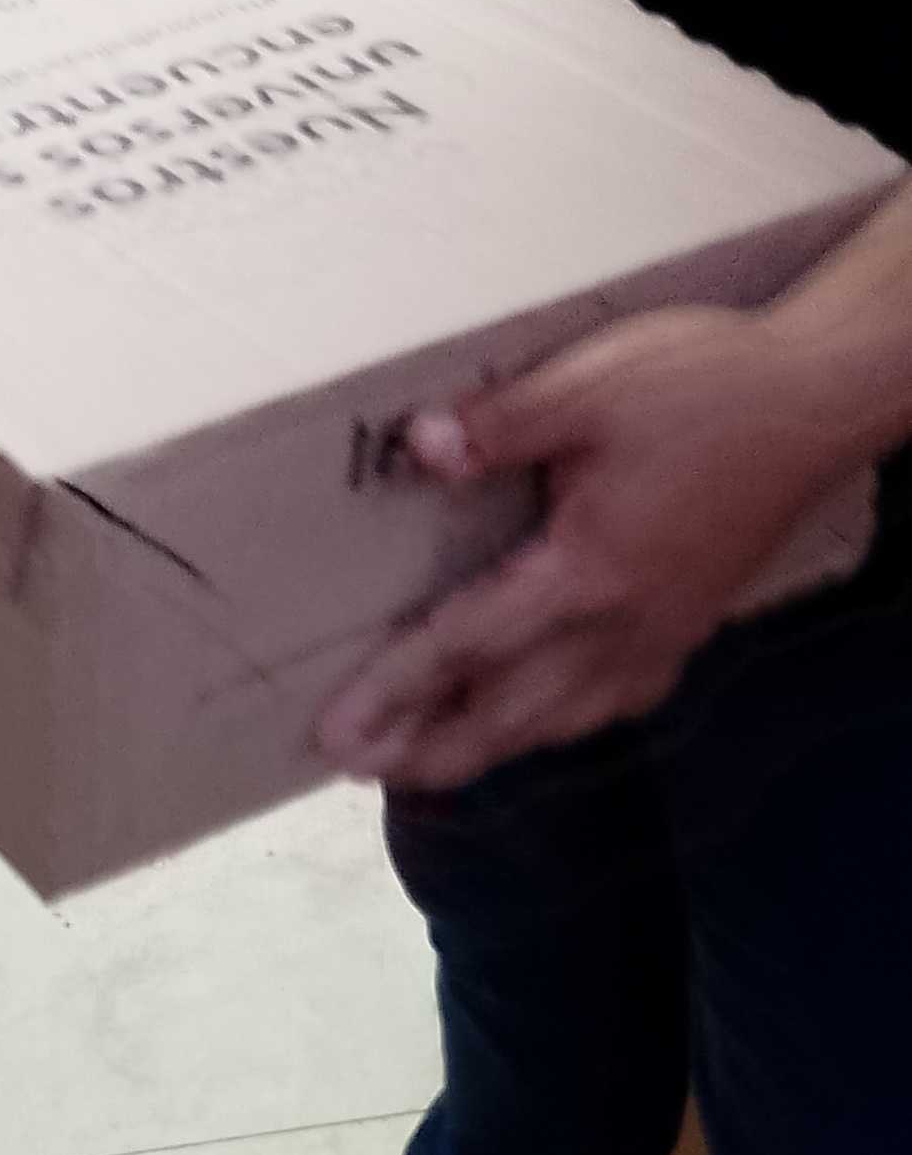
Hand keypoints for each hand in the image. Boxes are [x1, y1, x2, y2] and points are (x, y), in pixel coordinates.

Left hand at [315, 304, 854, 795]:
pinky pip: (615, 699)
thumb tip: (415, 450)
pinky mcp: (692, 619)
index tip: (335, 735)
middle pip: (510, 714)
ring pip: (564, 719)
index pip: (464, 646)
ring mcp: (664, 630)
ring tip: (431, 760)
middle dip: (430, 750)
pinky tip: (545, 716)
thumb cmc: (706, 385)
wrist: (820, 397)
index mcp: (585, 572)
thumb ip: (497, 425)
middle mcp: (623, 623)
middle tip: (360, 770)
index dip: (392, 691)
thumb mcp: (587, 386)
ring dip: (490, 745)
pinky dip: (561, 723)